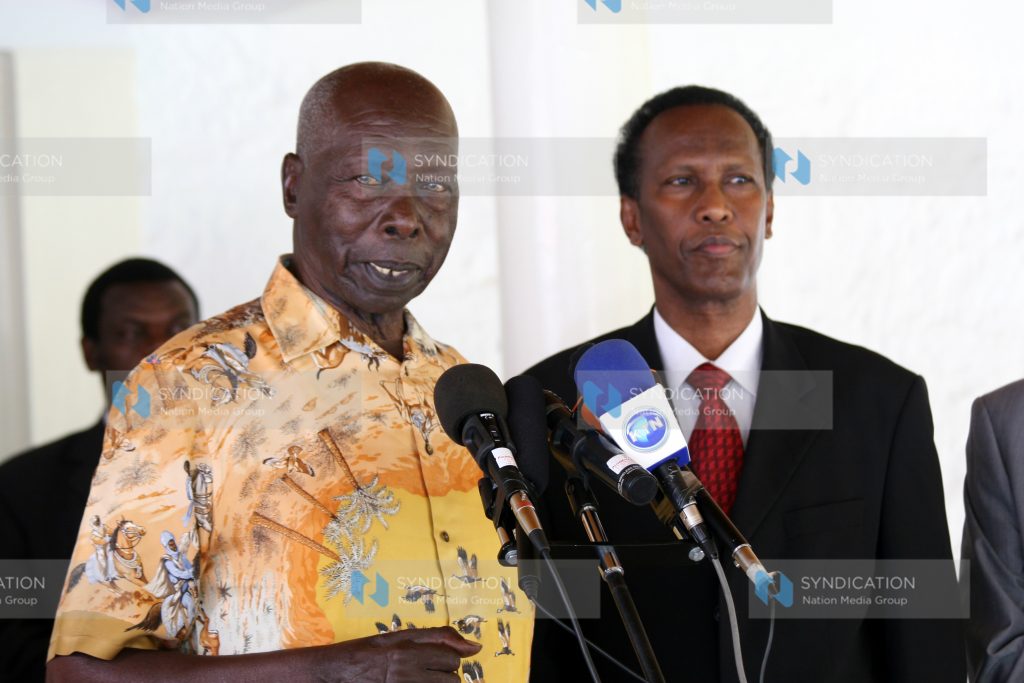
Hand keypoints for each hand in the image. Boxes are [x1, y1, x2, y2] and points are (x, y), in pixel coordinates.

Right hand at [312, 626, 481, 682]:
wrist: (334, 673)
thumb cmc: (367, 652)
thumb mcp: (399, 636)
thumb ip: (438, 638)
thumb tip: (476, 647)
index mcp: (408, 652)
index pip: (452, 659)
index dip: (446, 659)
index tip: (433, 660)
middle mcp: (406, 675)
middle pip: (452, 681)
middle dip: (444, 676)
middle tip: (426, 673)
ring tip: (421, 680)